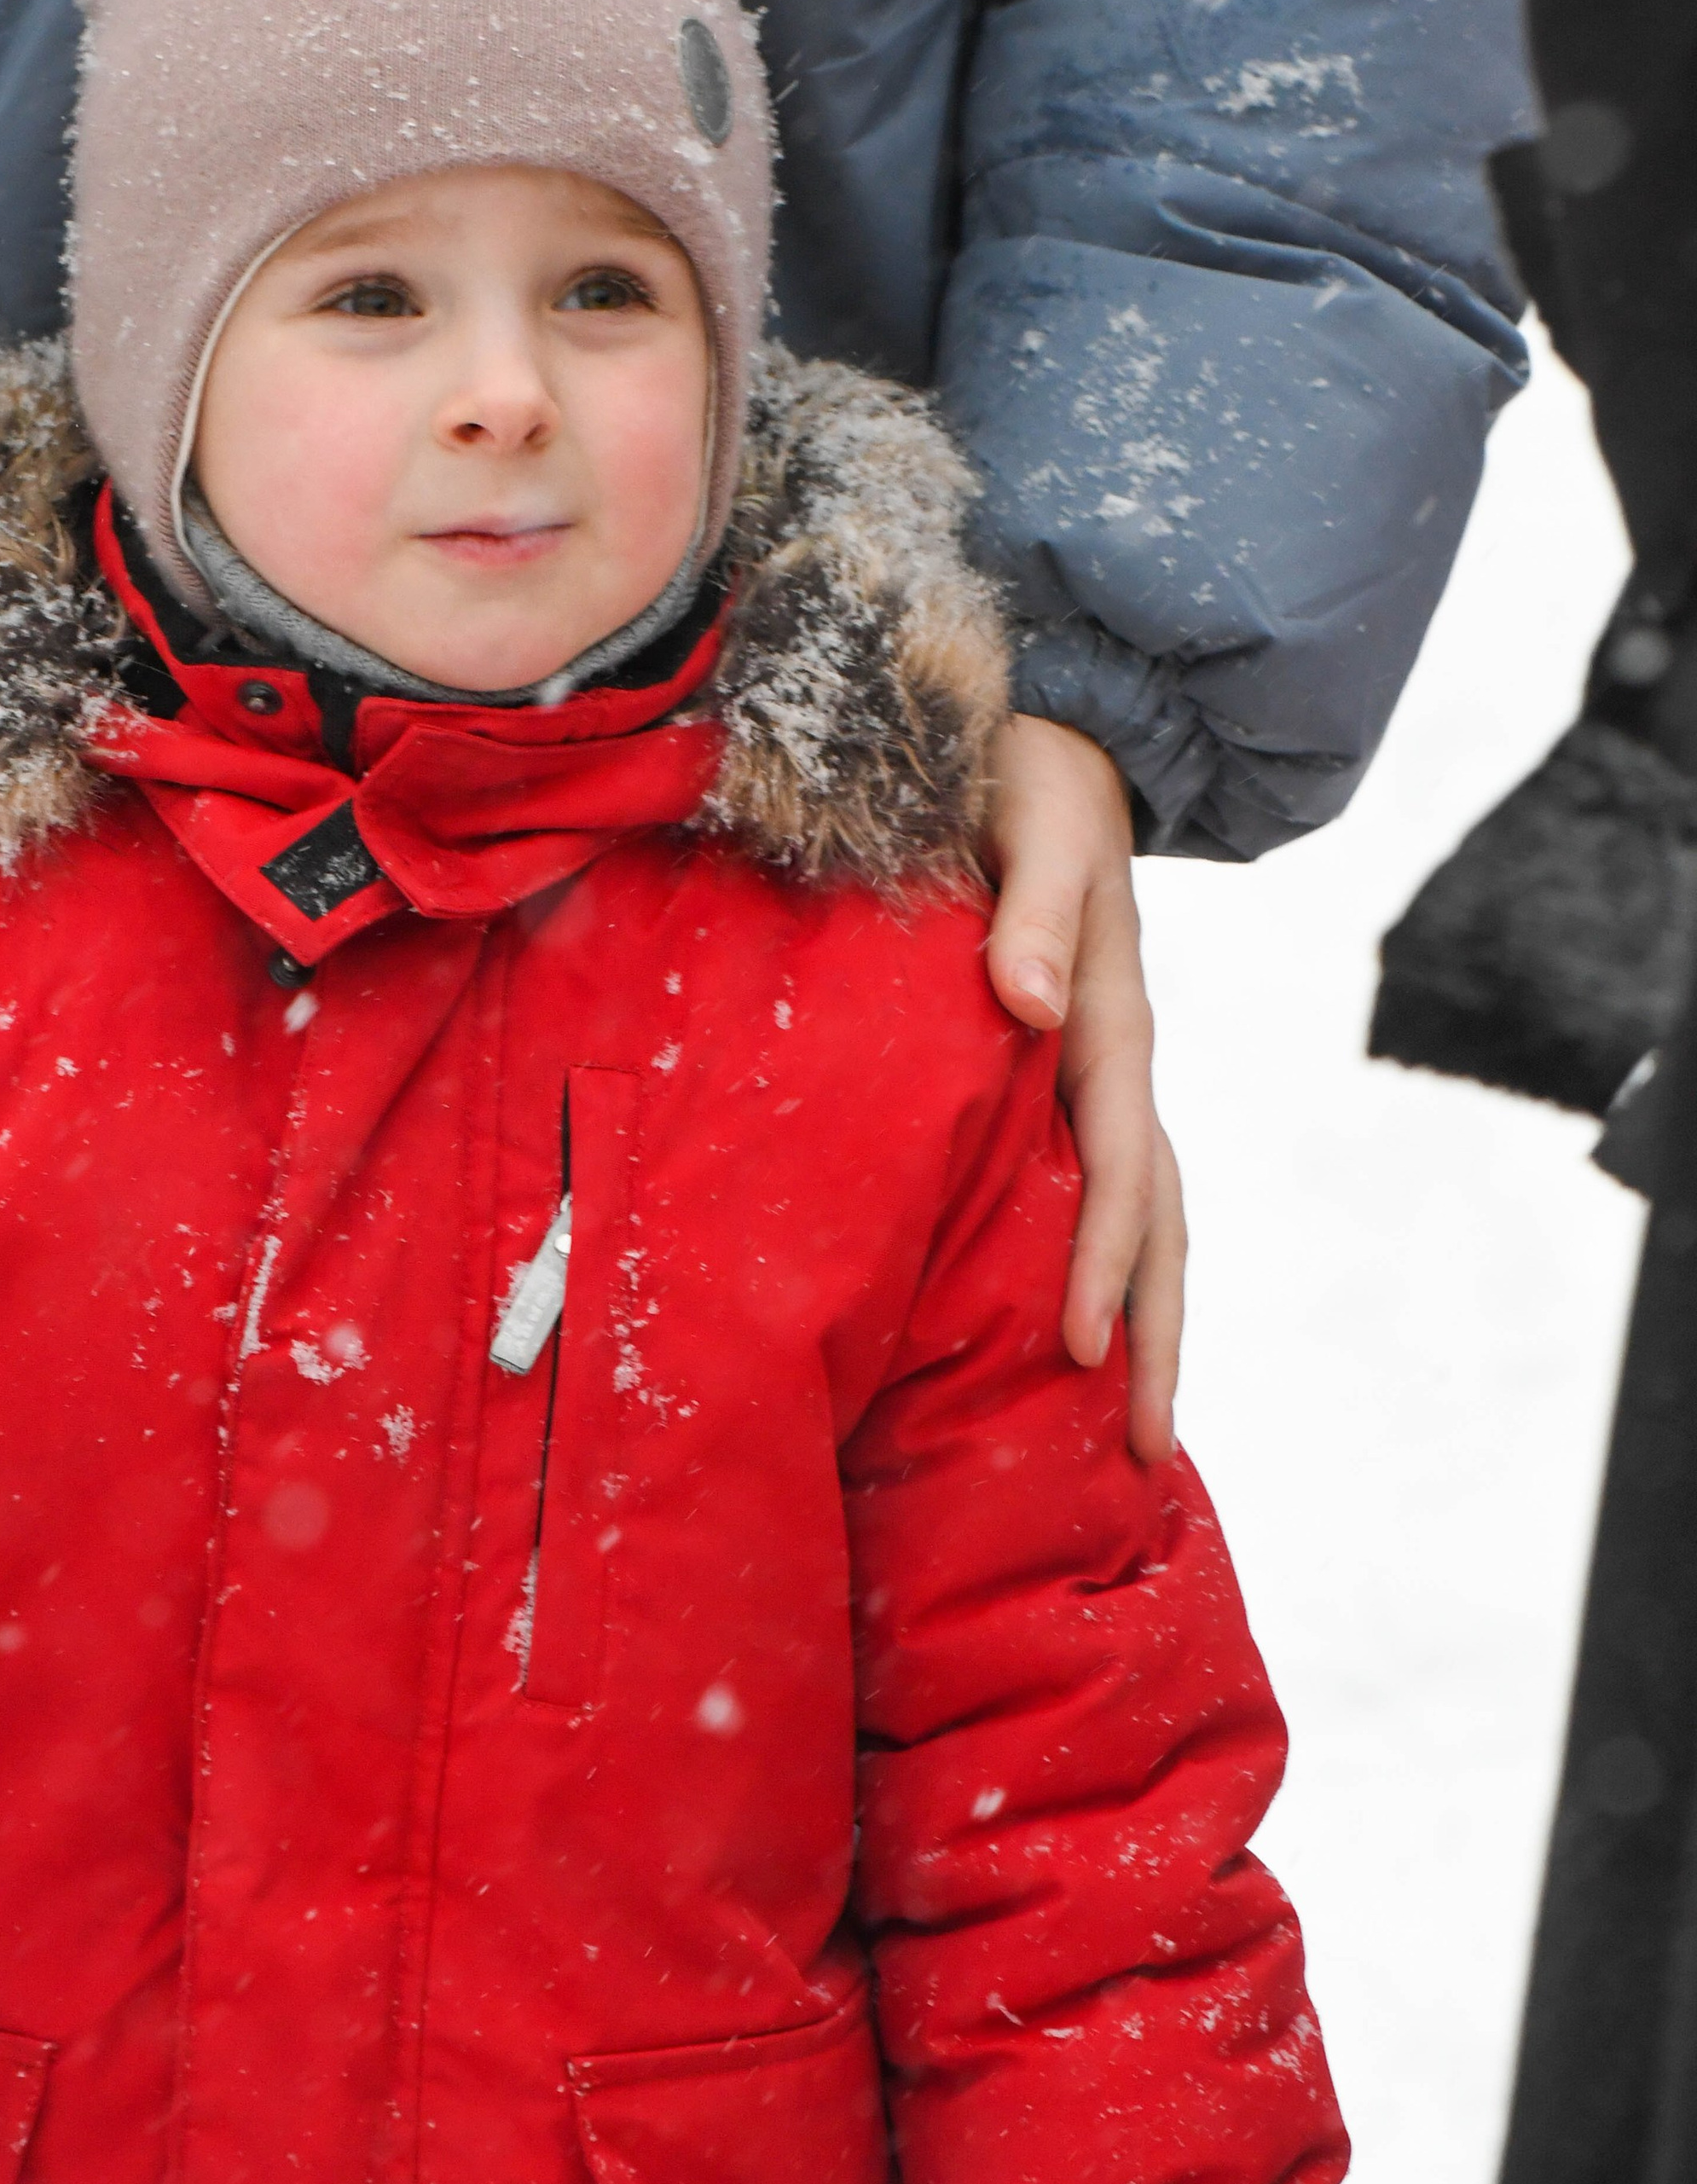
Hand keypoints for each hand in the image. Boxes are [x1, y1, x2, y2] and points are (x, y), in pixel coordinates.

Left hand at [979, 717, 1184, 1462]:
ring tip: (1132, 1429)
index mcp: (1110, 1019)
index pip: (1117, 1163)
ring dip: (1141, 1317)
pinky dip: (1104, 1263)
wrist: (1050, 735)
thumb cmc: (1028, 773)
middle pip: (1155, 1219)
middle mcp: (1115, 1060)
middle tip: (1139, 1448)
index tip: (1076, 1346)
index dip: (1099, 1257)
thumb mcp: (1036, 818)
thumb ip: (1040, 905)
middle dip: (1152, 1333)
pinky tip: (1075, 1326)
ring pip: (1141, 1216)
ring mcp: (1098, 1072)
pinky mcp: (1065, 1069)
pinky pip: (1098, 1185)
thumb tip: (1032, 1006)